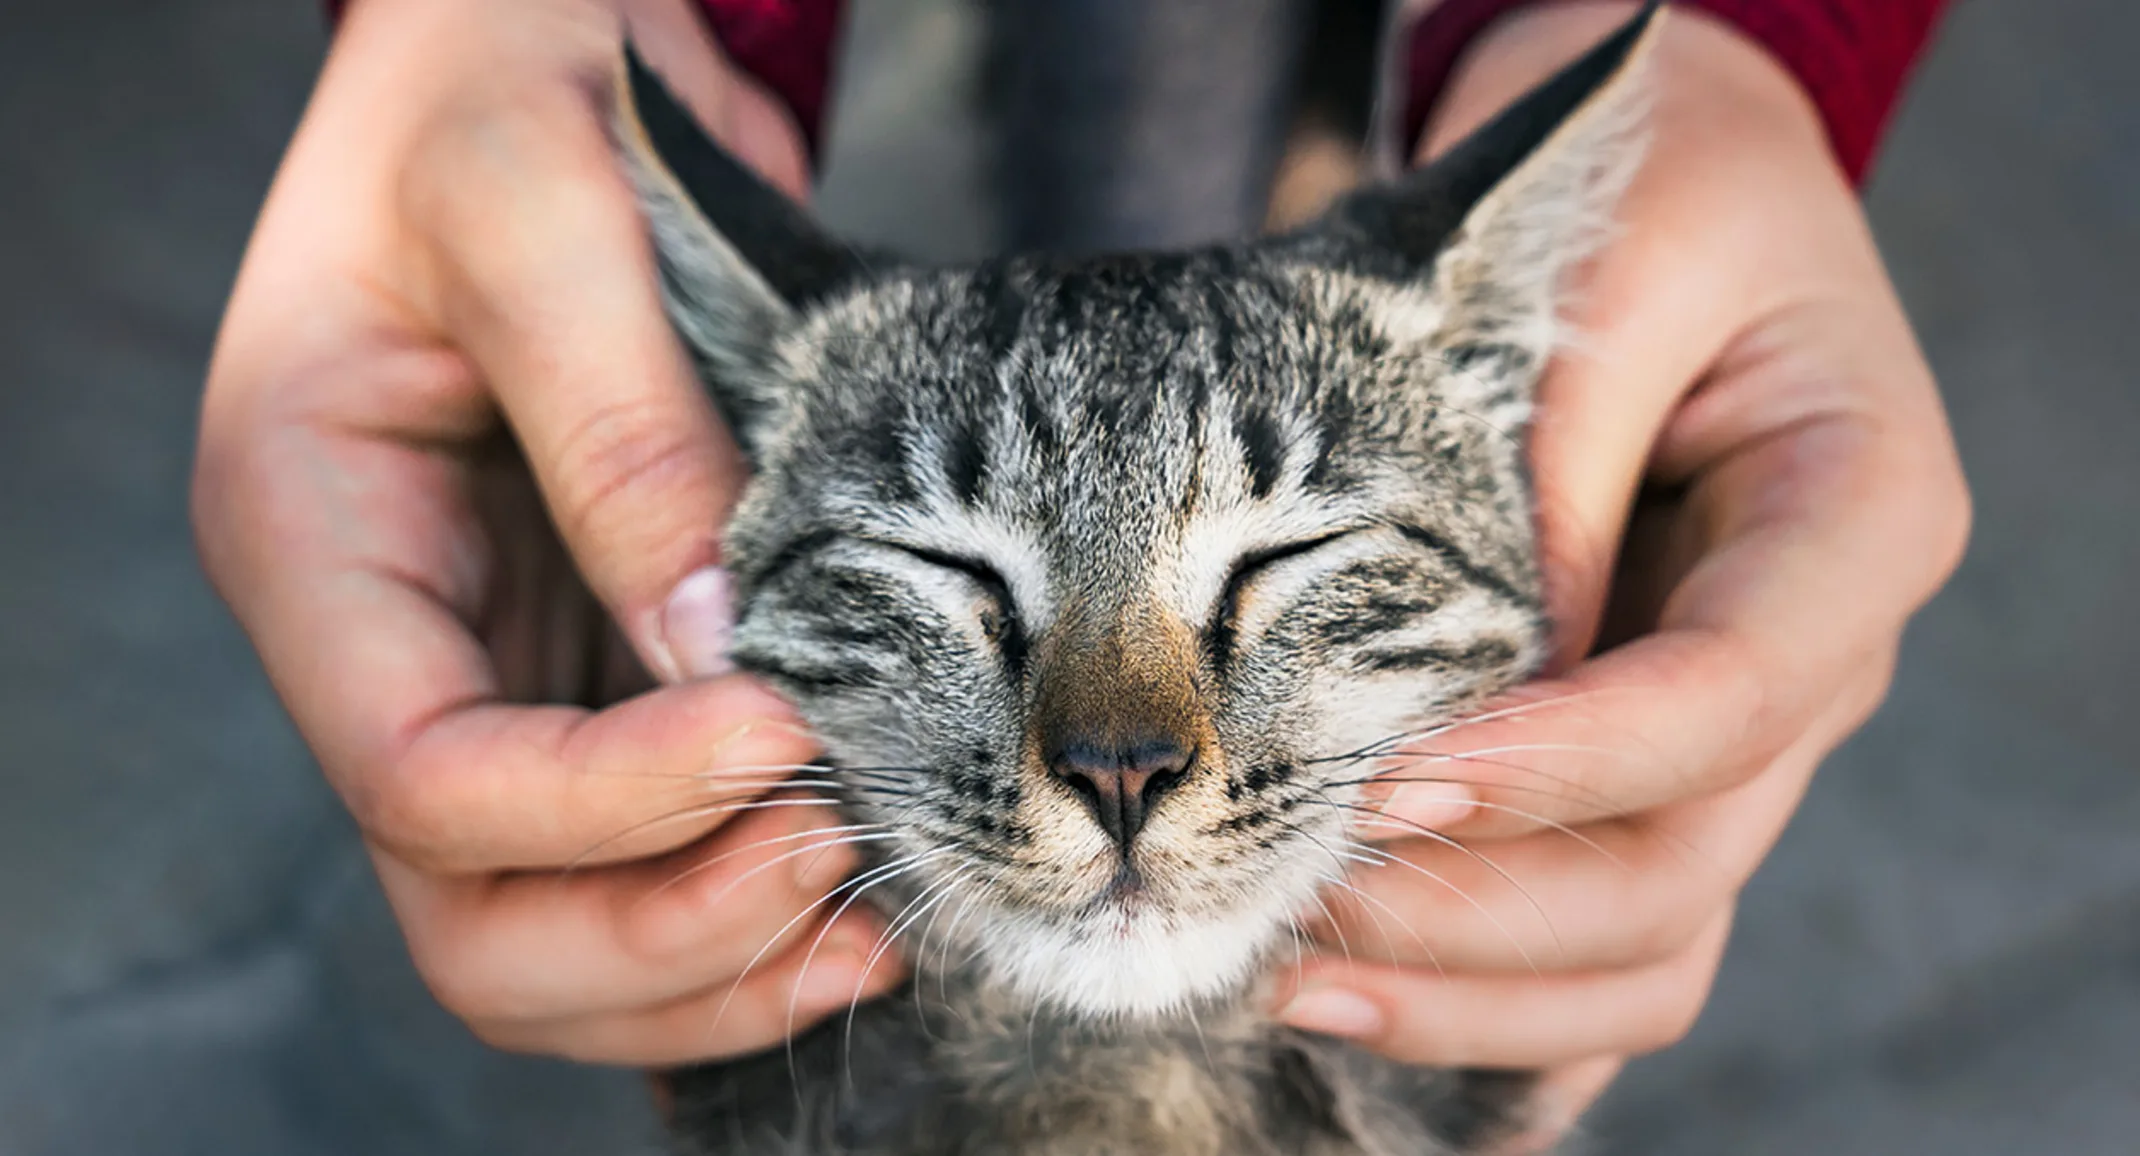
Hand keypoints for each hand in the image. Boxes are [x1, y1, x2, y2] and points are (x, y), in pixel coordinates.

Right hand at [194, 0, 897, 1064]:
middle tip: (839, 858)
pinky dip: (741, 908)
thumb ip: (618, 429)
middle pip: (472, 911)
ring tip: (872, 913)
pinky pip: (641, 859)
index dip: (604, 801)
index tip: (785, 733)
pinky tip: (861, 890)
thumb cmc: (502, 87)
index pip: (420, 771)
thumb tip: (717, 651)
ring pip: (553, 927)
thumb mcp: (540, 209)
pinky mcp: (593, 671)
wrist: (540, 49)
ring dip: (709, 958)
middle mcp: (389, 642)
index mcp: (312, 537)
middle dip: (656, 928)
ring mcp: (493, 672)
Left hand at [1273, 4, 1969, 1147]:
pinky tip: (1369, 1023)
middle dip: (1482, 908)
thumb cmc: (1646, 198)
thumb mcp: (1608, 274)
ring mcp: (1734, 734)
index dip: (1566, 766)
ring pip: (1647, 940)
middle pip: (1681, 863)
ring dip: (1473, 990)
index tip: (1388, 782)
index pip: (1731, 698)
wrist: (1661, 192)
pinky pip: (1605, 934)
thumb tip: (1457, 701)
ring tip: (1287, 976)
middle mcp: (1812, 657)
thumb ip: (1547, 477)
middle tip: (1286, 899)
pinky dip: (1500, 1004)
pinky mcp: (1645, 763)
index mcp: (1856, 523)